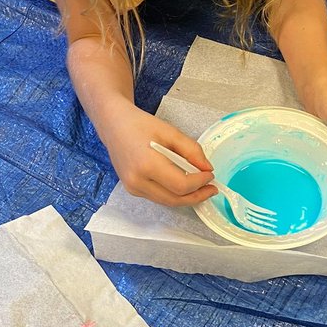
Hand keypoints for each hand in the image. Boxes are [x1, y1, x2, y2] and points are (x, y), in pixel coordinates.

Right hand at [103, 103, 217, 207]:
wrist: (114, 125)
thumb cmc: (140, 125)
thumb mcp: (170, 132)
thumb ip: (191, 150)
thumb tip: (207, 168)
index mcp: (147, 165)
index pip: (181, 185)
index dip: (200, 183)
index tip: (210, 175)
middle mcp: (137, 181)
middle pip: (175, 199)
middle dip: (197, 196)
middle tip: (212, 189)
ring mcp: (133, 188)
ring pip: (167, 201)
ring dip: (187, 198)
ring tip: (202, 188)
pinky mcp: (132, 189)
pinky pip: (158, 197)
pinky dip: (174, 194)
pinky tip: (184, 186)